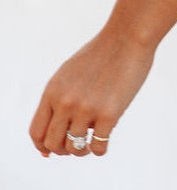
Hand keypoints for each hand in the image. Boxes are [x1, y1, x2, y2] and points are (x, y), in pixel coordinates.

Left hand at [29, 26, 155, 157]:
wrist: (127, 38)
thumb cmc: (101, 54)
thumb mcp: (69, 73)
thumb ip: (60, 96)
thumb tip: (58, 126)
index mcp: (52, 91)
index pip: (36, 131)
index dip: (42, 146)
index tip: (50, 151)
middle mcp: (65, 102)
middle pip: (53, 144)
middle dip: (62, 150)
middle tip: (75, 144)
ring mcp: (87, 109)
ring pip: (74, 149)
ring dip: (82, 150)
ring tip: (90, 143)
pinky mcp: (109, 114)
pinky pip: (98, 147)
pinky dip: (99, 149)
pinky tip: (104, 139)